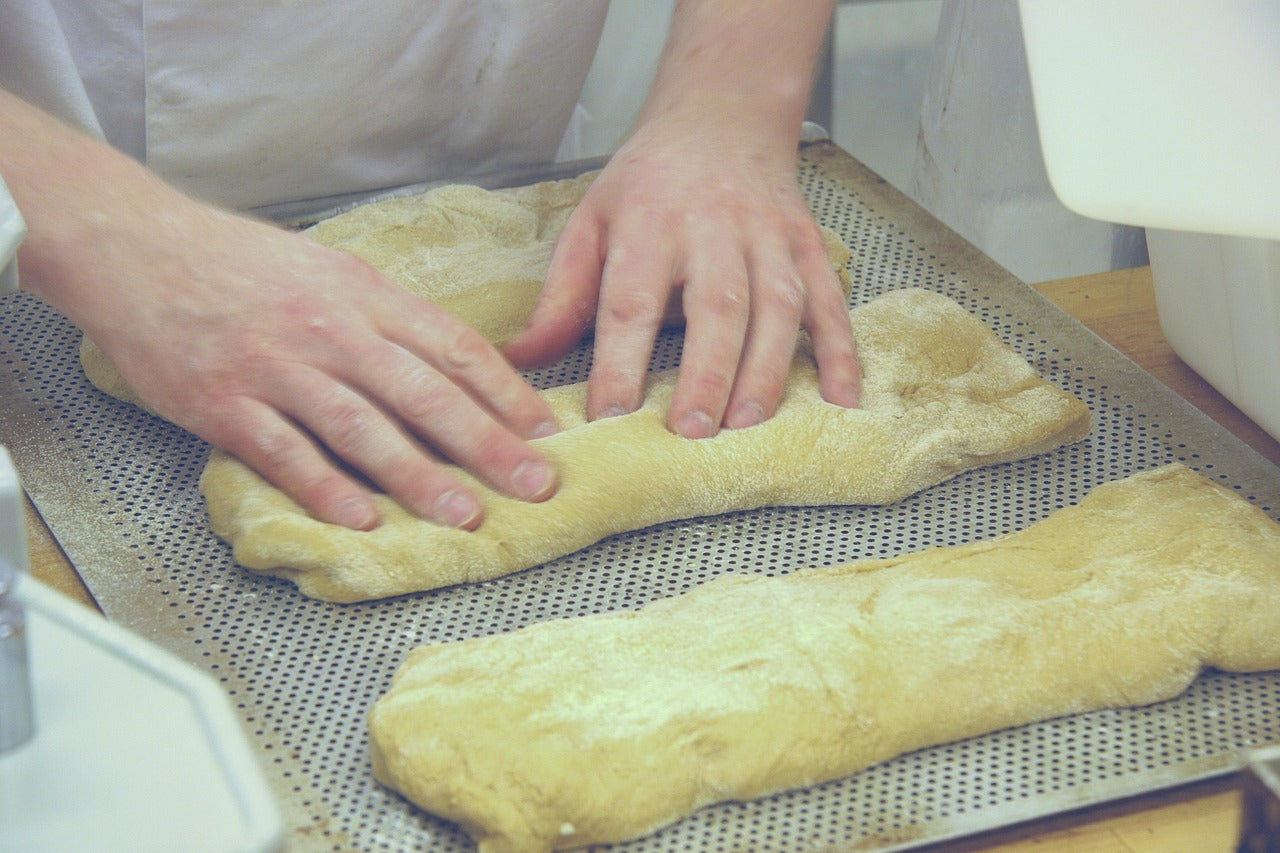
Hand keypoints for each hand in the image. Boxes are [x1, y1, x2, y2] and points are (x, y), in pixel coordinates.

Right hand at [90, 205, 561, 530]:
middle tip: (535, 484)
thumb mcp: (329, 268)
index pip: (453, 347)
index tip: (543, 432)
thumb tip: (451, 363)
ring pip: (362, 428)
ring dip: (419, 477)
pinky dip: (325, 488)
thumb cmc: (239, 262)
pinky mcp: (225, 403)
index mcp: (364, 293)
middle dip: (488, 444)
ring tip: (465, 514)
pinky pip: (285, 453)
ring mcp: (277, 367)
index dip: (506, 393)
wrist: (136, 248)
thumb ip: (387, 316)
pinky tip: (362, 519)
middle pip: (423, 393)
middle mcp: (330, 329)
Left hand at [506, 119, 860, 436]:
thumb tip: (520, 360)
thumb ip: (561, 297)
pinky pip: (829, 301)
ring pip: (777, 306)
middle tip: (691, 432)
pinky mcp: (808, 246)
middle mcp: (713, 228)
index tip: (610, 414)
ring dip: (767, 369)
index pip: (631, 300)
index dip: (621, 360)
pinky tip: (840, 399)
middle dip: (706, 373)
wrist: (720, 120)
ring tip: (748, 425)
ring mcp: (769, 237)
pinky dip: (840, 351)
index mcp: (648, 223)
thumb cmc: (647, 184)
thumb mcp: (590, 223)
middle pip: (716, 306)